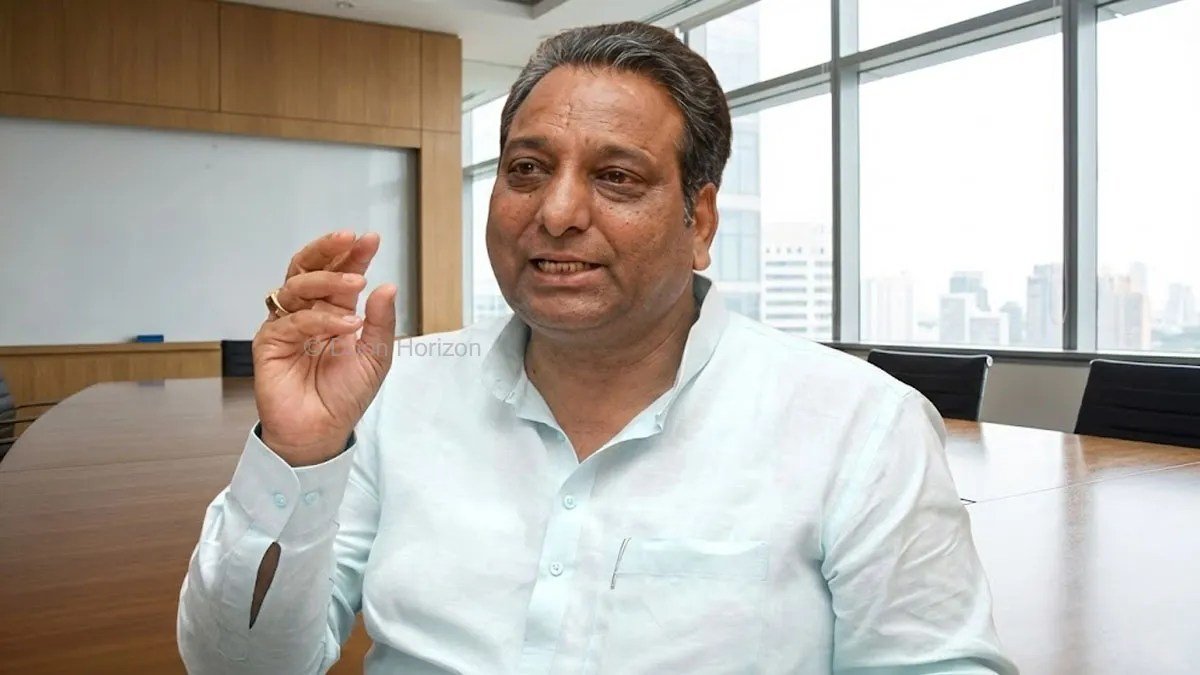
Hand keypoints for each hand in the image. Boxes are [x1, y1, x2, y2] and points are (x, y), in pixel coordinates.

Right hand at [252, 231, 396, 465]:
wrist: (322, 431)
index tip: (371, 238)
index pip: (339, 274)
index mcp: (332, 312)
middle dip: (328, 250)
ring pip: (297, 286)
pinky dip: (321, 319)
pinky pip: (293, 321)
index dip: (353, 255)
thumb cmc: (345, 395)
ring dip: (328, 280)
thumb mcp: (375, 356)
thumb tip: (388, 286)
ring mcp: (285, 326)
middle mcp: (306, 313)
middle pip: (308, 268)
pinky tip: (347, 325)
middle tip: (350, 239)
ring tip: (357, 284)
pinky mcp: (269, 343)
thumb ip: (380, 322)